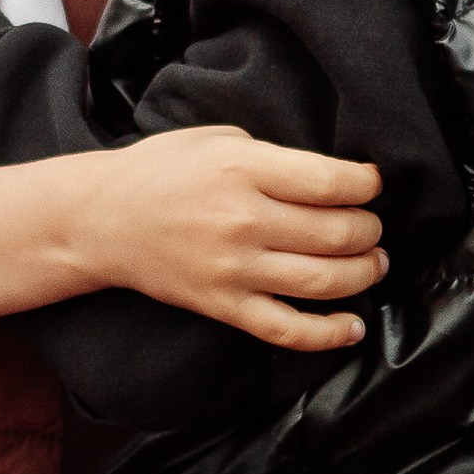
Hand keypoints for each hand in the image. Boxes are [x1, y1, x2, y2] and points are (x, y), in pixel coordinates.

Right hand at [83, 125, 385, 351]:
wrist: (101, 219)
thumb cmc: (161, 171)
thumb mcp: (219, 138)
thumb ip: (274, 155)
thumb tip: (332, 178)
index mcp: (243, 168)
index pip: (331, 182)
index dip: (366, 184)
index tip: (372, 184)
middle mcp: (242, 220)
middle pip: (338, 233)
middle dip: (369, 229)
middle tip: (370, 226)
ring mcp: (234, 269)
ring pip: (325, 281)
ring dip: (364, 274)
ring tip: (373, 264)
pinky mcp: (223, 306)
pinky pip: (288, 330)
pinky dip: (329, 334)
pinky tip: (353, 328)